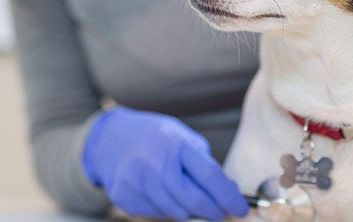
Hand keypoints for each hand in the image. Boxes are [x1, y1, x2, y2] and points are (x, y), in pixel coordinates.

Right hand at [82, 106, 248, 220]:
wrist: (111, 139)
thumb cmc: (156, 138)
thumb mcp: (182, 138)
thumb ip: (204, 163)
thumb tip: (228, 192)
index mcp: (174, 143)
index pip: (209, 175)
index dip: (228, 196)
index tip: (241, 208)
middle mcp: (154, 162)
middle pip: (193, 199)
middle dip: (213, 211)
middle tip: (221, 213)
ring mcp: (136, 181)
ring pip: (176, 211)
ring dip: (190, 211)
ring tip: (191, 200)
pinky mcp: (124, 196)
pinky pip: (157, 213)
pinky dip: (167, 209)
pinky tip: (164, 195)